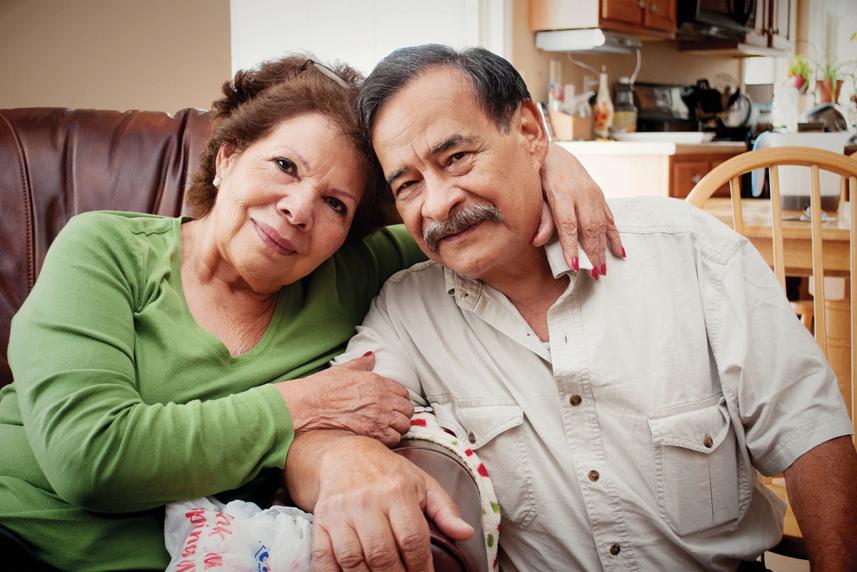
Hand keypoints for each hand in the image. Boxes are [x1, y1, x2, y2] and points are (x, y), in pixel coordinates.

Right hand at [276, 352, 413, 446]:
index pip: (403, 392)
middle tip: (392, 417)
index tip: (394, 403)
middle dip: (402, 413)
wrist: (308, 406)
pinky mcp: (373, 434)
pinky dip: (391, 439)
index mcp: (377, 382)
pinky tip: (381, 437)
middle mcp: (382, 399)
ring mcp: (379, 417)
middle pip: (408, 409)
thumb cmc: (322, 388)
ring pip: (404, 425)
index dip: (399, 398)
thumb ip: (361, 364)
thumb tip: (371, 356)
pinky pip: (394, 439)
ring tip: (388, 428)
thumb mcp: (343, 370)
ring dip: (398, 427)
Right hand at [310, 436, 473, 570]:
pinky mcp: (320, 521)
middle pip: (382, 554)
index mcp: (396, 491)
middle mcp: (366, 501)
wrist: (344, 455)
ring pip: (353, 560)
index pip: (412, 539)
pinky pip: (324, 558)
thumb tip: (467, 533)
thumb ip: (445, 510)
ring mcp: (340, 513)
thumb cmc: (388, 473)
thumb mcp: (422, 483)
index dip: (421, 567)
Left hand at [536, 143, 624, 278]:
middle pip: (589, 227)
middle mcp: (581, 193)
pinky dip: (614, 236)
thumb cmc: (539, 175)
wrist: (554, 152)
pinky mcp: (600, 195)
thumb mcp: (534, 192)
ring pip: (602, 225)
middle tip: (593, 274)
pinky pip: (610, 218)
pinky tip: (619, 253)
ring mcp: (593, 194)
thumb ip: (540, 216)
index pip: (568, 224)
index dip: (571, 246)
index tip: (573, 265)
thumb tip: (536, 242)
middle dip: (592, 253)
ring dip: (604, 249)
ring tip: (603, 270)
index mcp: (561, 192)